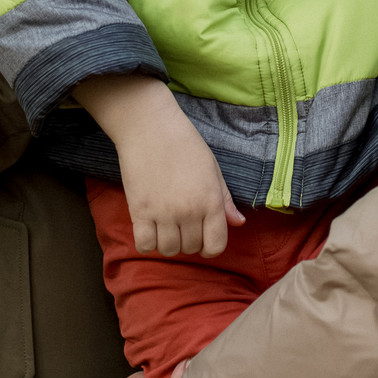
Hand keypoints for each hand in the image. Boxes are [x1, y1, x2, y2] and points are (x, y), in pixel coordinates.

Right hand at [74, 76, 245, 255]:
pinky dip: (147, 242)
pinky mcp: (139, 211)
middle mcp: (189, 211)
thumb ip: (225, 199)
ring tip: (165, 225)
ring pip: (169, 250)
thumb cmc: (185, 144)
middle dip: (188, 241)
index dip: (210, 247)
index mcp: (211, 201)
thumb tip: (238, 223)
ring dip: (168, 242)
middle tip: (182, 223)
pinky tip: (149, 228)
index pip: (216, 246)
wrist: (151, 127)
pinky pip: (145, 245)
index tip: (202, 239)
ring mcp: (164, 213)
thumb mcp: (212, 169)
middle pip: (191, 248)